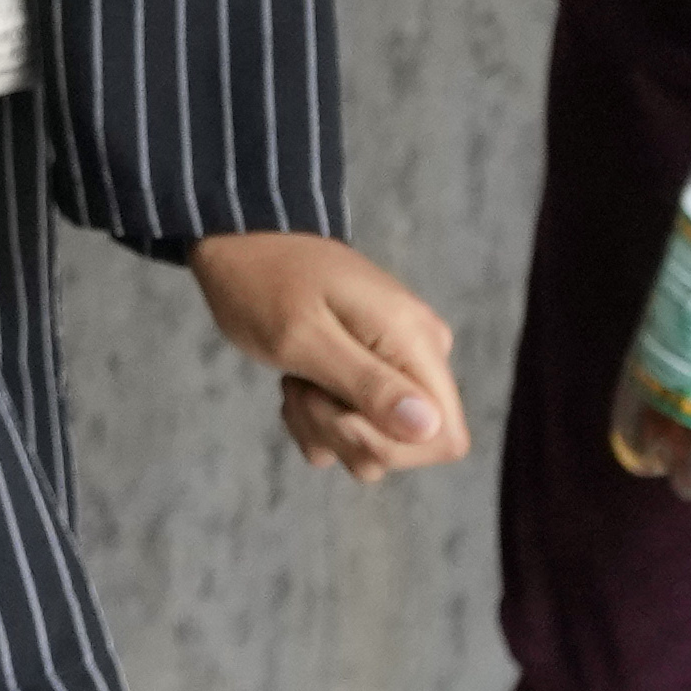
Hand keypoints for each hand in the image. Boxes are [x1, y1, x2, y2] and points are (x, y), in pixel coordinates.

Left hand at [185, 232, 471, 478]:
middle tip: (302, 389)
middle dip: (344, 434)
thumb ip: (367, 384)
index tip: (338, 414)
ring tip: (294, 382)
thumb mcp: (304, 337)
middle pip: (409, 447)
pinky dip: (317, 422)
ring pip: (377, 446)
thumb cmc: (264, 281)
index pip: (446, 437)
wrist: (244, 243)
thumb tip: (430, 428)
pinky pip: (356, 432)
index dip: (390, 446)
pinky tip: (295, 385)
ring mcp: (396, 365)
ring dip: (324, 428)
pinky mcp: (371, 374)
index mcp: (415, 340)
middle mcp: (419, 354)